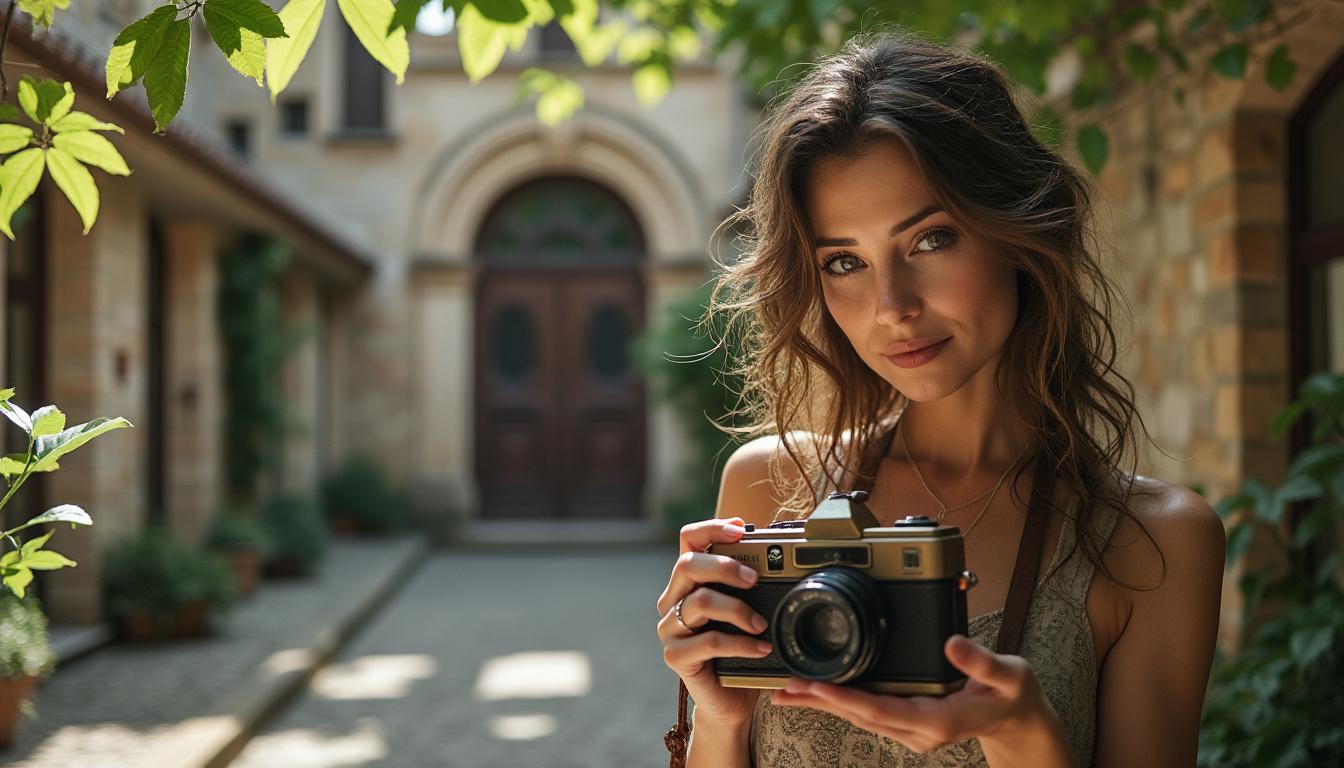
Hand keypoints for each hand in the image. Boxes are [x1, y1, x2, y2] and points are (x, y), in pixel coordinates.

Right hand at [656, 517, 772, 726]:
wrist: (731, 698)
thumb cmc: (741, 648)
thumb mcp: (749, 608)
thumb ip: (752, 583)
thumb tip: (783, 552)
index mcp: (689, 580)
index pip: (688, 540)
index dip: (711, 528)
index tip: (741, 530)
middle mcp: (673, 599)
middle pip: (689, 565)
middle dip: (726, 566)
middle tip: (755, 579)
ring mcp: (670, 628)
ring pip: (699, 602)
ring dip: (738, 609)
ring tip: (762, 624)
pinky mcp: (675, 656)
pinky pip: (707, 641)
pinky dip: (739, 643)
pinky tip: (760, 647)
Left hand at [769, 635, 1071, 765]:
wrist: (1019, 719)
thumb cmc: (1013, 695)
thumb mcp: (1009, 674)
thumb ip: (981, 660)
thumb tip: (951, 642)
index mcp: (939, 719)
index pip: (883, 709)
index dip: (848, 698)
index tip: (818, 686)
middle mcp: (920, 731)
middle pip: (861, 716)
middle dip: (821, 701)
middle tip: (785, 687)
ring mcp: (913, 731)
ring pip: (860, 717)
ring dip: (824, 705)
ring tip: (788, 691)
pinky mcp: (909, 723)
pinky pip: (868, 713)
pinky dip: (841, 703)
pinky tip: (819, 694)